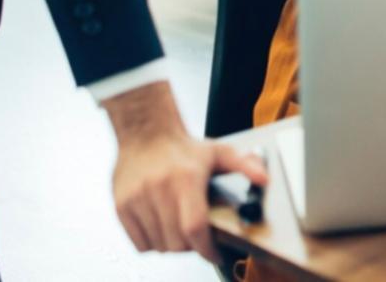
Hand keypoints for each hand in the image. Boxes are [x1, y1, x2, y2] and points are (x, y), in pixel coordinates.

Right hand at [102, 82, 267, 261]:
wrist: (145, 131)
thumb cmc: (183, 146)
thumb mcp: (218, 152)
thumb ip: (244, 166)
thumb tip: (264, 179)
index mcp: (186, 179)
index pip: (195, 228)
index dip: (206, 249)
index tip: (215, 254)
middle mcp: (159, 189)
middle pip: (177, 242)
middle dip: (191, 247)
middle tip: (197, 239)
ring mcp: (137, 199)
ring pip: (158, 245)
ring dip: (172, 246)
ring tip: (178, 231)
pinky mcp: (121, 206)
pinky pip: (139, 243)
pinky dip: (151, 244)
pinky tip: (161, 229)